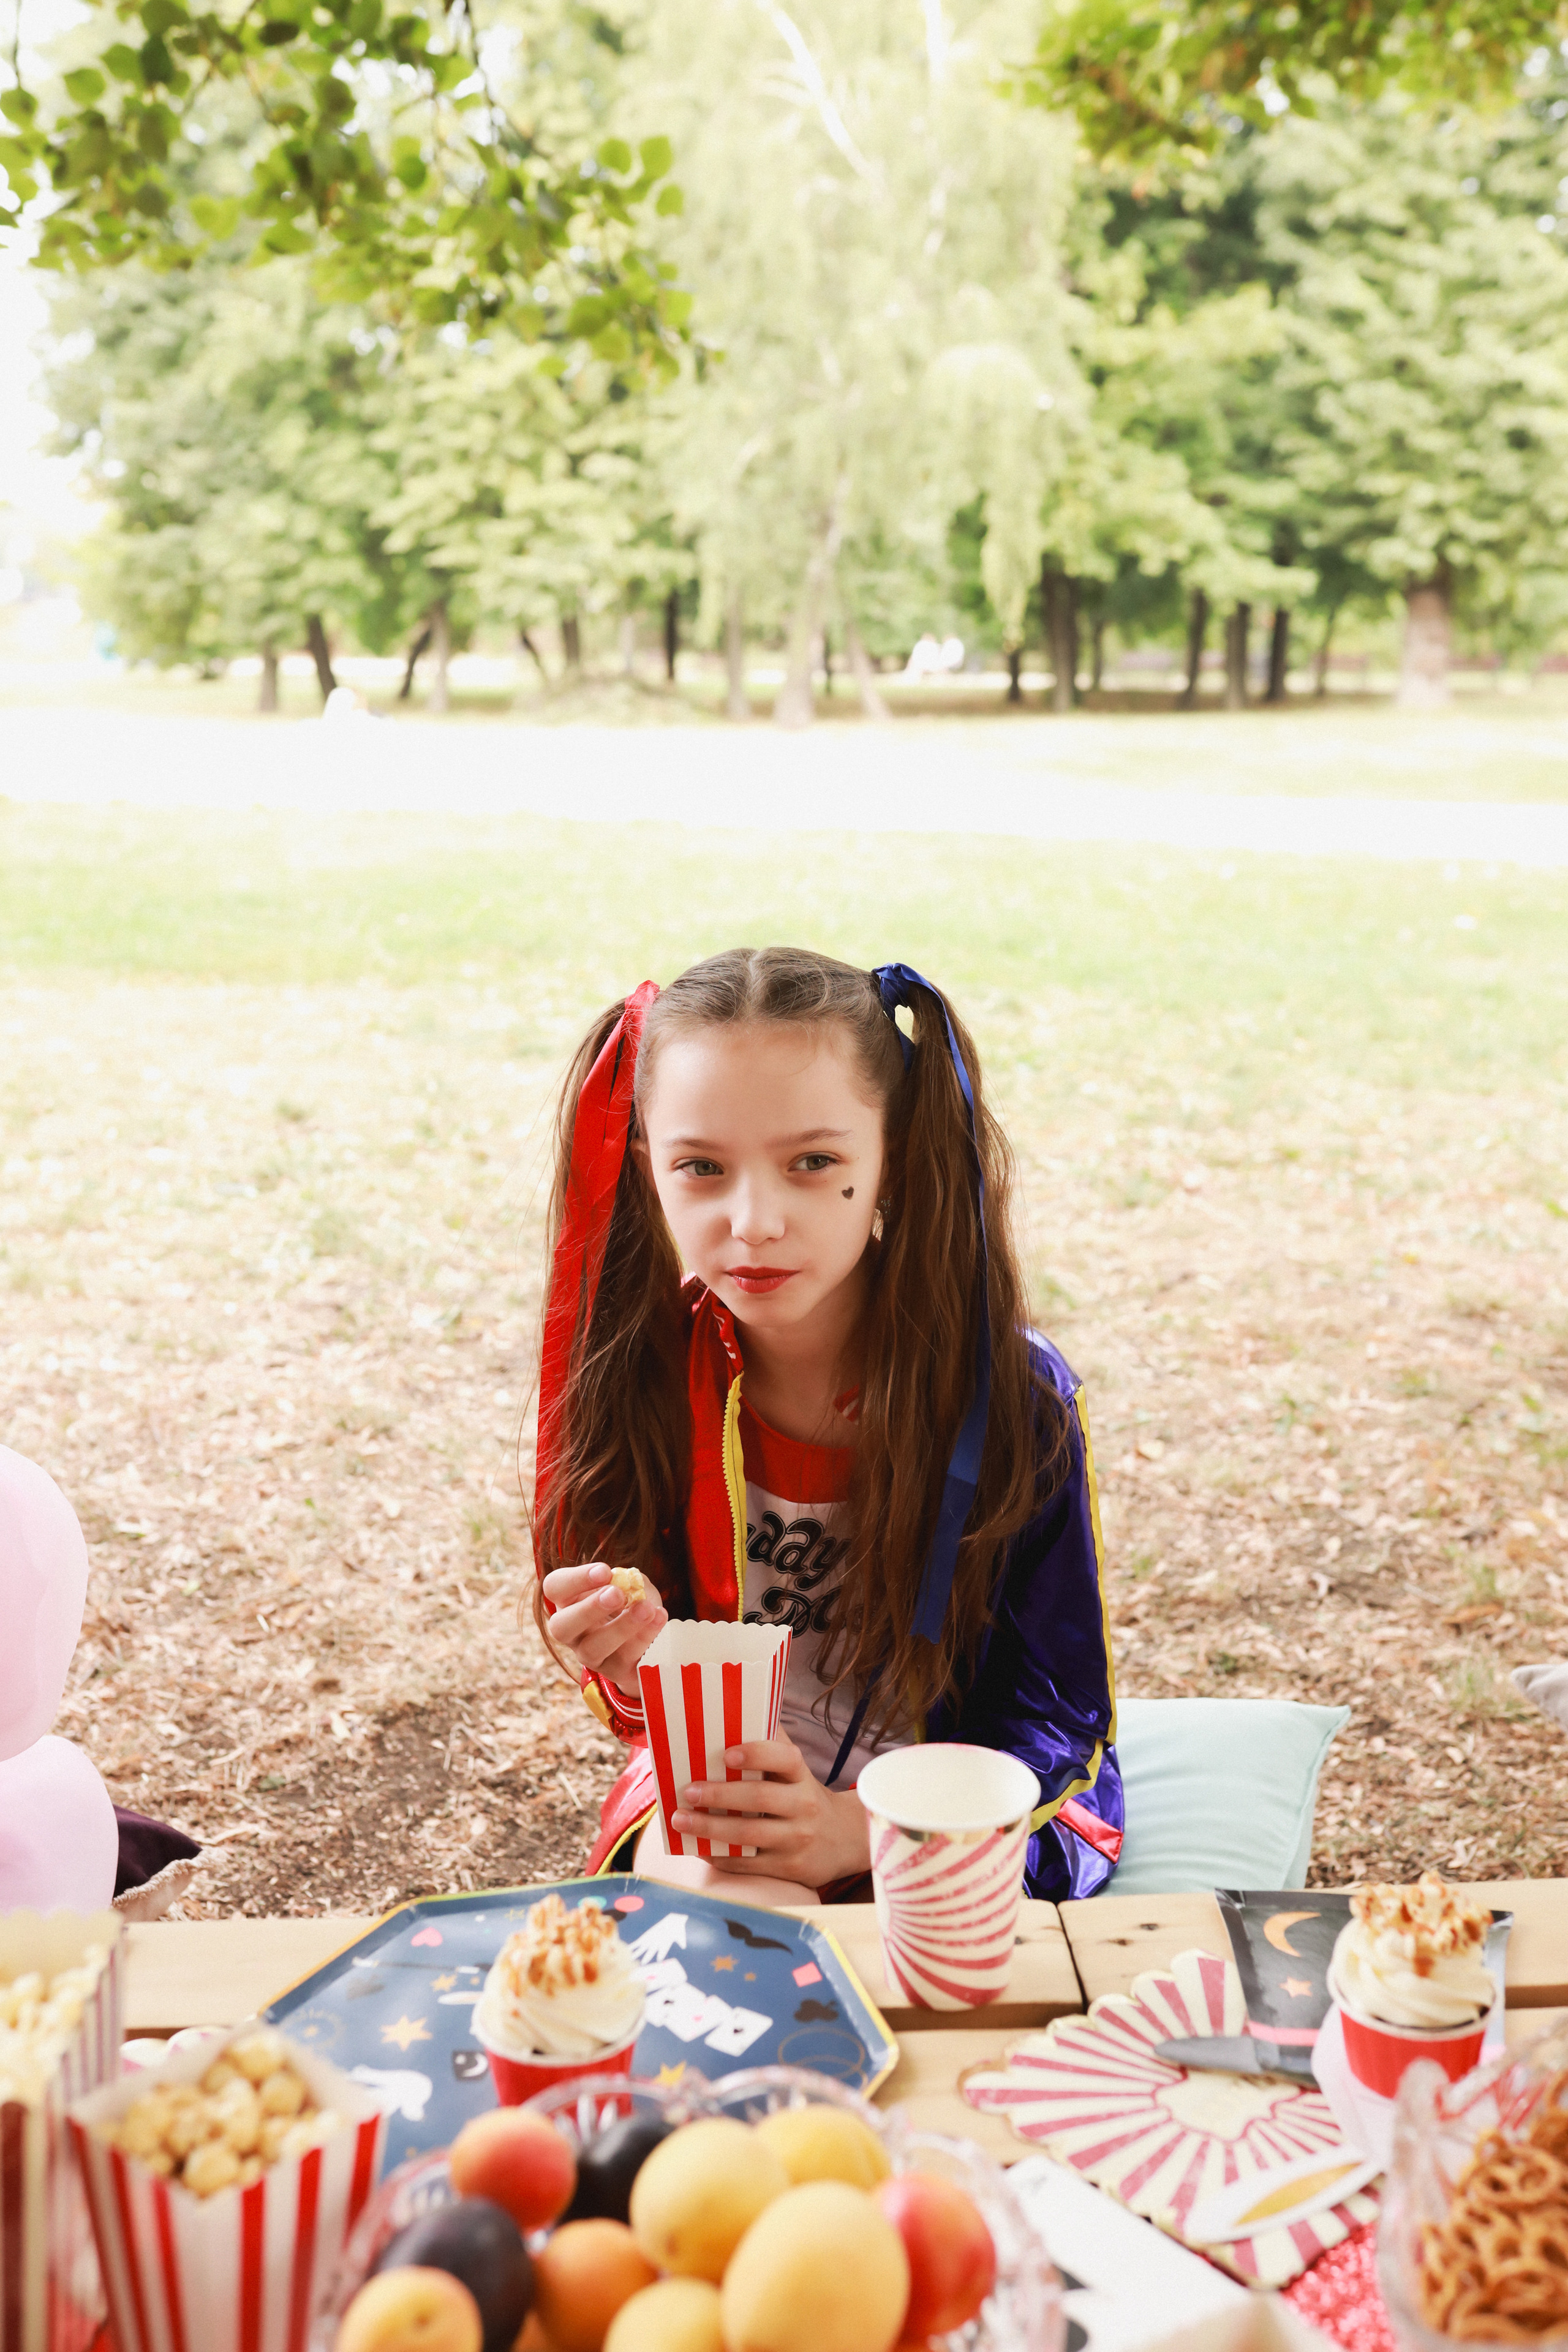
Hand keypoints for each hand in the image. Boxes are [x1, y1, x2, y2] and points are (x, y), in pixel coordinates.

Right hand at [541, 1563, 667, 1697]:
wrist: (648, 1639)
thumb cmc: (631, 1603)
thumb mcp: (630, 1585)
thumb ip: (629, 1580)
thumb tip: (632, 1582)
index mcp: (568, 1601)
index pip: (555, 1587)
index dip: (576, 1579)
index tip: (605, 1571)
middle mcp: (571, 1631)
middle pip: (561, 1626)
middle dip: (589, 1609)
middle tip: (616, 1594)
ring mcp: (589, 1655)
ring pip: (593, 1649)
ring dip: (621, 1627)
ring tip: (646, 1609)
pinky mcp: (613, 1672)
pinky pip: (624, 1659)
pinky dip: (644, 1637)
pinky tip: (659, 1618)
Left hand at [671, 1735, 870, 1889]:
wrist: (844, 1839)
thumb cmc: (802, 1794)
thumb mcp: (795, 1770)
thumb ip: (770, 1743)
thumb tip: (732, 1714)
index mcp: (802, 1775)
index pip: (784, 1758)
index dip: (756, 1754)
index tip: (726, 1754)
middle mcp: (803, 1805)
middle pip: (760, 1798)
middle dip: (720, 1795)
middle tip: (689, 1791)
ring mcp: (796, 1839)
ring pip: (749, 1835)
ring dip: (710, 1828)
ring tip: (680, 1820)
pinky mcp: (787, 1867)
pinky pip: (747, 1863)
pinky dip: (719, 1856)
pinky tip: (697, 1846)